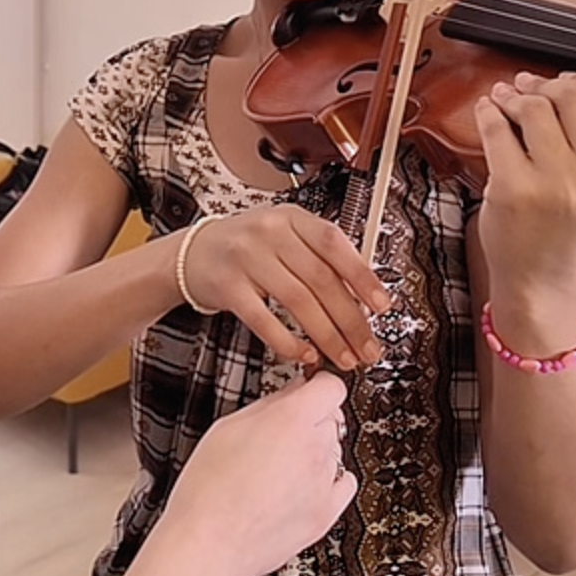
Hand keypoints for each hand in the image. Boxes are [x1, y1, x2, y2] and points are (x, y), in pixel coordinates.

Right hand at [120, 373, 357, 575]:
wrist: (208, 543)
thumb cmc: (208, 488)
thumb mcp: (228, 427)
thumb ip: (269, 404)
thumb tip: (292, 392)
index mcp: (290, 420)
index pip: (331, 386)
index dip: (317, 386)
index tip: (309, 390)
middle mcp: (315, 448)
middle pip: (332, 418)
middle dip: (312, 420)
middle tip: (282, 433)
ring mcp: (324, 482)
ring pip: (336, 450)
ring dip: (317, 451)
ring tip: (280, 468)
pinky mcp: (326, 513)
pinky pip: (345, 483)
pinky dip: (330, 480)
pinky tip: (303, 484)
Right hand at [179, 206, 392, 369]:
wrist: (192, 252)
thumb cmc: (248, 247)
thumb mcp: (285, 236)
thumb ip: (320, 257)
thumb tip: (364, 296)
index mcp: (292, 218)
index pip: (334, 243)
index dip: (362, 276)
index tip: (382, 305)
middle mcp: (270, 233)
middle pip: (320, 278)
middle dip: (350, 319)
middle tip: (367, 347)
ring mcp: (246, 258)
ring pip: (298, 301)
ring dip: (327, 335)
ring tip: (344, 357)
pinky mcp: (228, 287)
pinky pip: (264, 319)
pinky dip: (288, 341)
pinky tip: (305, 354)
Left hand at [471, 71, 575, 291]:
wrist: (544, 282)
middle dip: (553, 85)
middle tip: (538, 88)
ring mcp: (557, 188)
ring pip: (535, 106)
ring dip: (518, 95)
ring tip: (512, 98)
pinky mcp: (514, 191)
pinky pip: (498, 126)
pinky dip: (490, 110)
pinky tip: (492, 109)